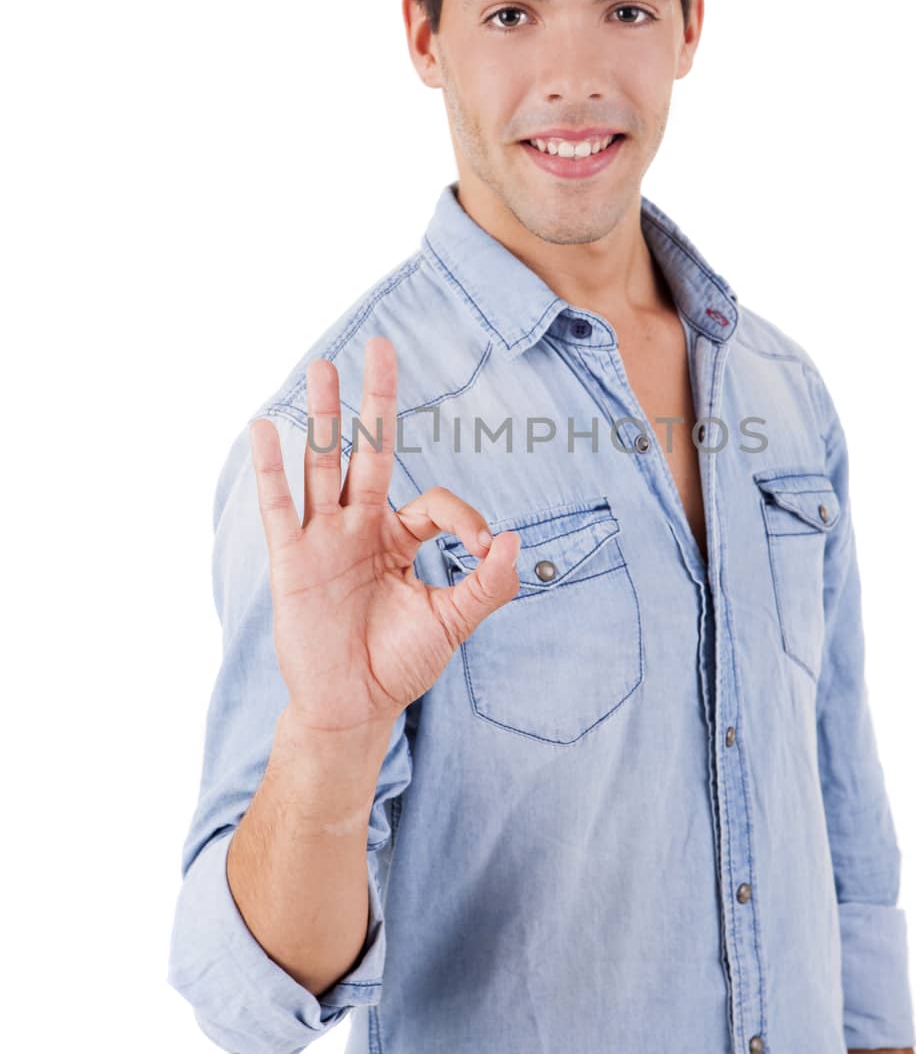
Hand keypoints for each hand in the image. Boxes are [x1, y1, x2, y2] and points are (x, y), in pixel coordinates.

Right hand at [249, 336, 521, 733]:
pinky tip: (265, 428)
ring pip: (324, 464)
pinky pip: (281, 507)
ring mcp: (323, 539)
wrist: (352, 708)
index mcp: (398, 538)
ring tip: (322, 366)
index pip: (434, 501)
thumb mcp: (453, 623)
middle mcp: (360, 527)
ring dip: (324, 415)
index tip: (483, 549)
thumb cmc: (398, 664)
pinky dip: (271, 468)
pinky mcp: (293, 561)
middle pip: (370, 451)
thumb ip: (488, 583)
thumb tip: (511, 536)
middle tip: (382, 345)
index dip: (465, 517)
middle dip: (376, 400)